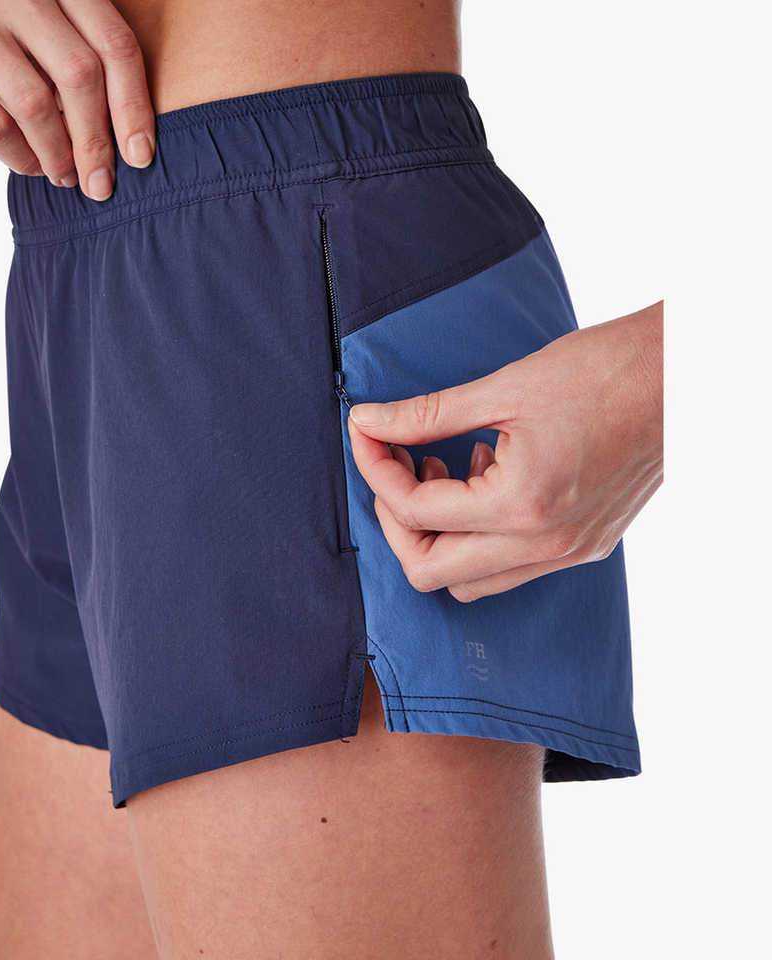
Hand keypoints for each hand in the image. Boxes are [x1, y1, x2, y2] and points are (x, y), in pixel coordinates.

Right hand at [0, 0, 154, 199]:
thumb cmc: (6, 40)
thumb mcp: (52, 34)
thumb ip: (88, 65)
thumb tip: (133, 145)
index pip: (114, 45)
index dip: (133, 107)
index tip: (140, 157)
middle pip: (80, 76)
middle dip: (97, 143)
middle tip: (101, 184)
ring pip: (36, 105)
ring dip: (59, 155)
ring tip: (66, 176)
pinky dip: (20, 157)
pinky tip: (31, 165)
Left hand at [346, 301, 663, 601]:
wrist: (683, 377)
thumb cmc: (603, 371)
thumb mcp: (503, 388)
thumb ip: (426, 415)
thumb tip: (367, 421)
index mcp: (522, 505)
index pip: (416, 512)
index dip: (376, 471)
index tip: (365, 433)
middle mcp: (545, 545)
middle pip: (431, 572)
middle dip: (396, 521)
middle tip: (393, 467)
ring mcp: (568, 553)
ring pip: (469, 582)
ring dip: (437, 535)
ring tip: (442, 468)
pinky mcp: (584, 546)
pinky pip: (508, 568)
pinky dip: (478, 536)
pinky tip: (483, 476)